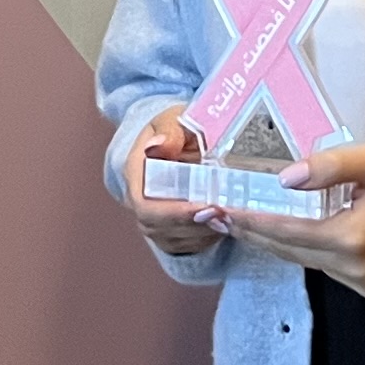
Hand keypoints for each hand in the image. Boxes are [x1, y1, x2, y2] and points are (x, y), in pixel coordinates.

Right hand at [123, 107, 228, 257]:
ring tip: (229, 219)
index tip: (204, 207)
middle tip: (223, 216)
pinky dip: (204, 240)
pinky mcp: (169, 229)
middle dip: (192, 225)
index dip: (172, 212)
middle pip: (156, 226)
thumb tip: (158, 146)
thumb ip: (170, 131)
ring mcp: (153, 217)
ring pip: (171, 239)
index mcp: (135, 171)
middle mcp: (138, 199)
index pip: (144, 204)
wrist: (184, 138)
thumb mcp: (175, 119)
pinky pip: (183, 245)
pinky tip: (224, 226)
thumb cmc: (179, 127)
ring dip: (201, 234)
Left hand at [223, 142, 364, 299]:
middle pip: (289, 250)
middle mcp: (355, 268)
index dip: (250, 220)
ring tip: (245, 218)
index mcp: (354, 238)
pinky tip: (288, 229)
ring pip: (305, 259)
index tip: (220, 210)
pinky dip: (304, 247)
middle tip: (218, 214)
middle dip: (254, 231)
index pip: (287, 231)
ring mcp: (363, 282)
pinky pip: (325, 265)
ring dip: (277, 240)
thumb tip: (286, 179)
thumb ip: (332, 167)